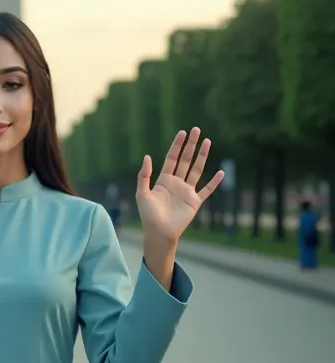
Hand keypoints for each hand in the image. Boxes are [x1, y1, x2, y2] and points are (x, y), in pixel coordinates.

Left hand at [136, 127, 223, 243]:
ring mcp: (187, 191)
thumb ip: (143, 175)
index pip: (172, 158)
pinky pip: (207, 190)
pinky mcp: (195, 202)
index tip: (182, 132)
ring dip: (202, 156)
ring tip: (207, 142)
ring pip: (196, 170)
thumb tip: (147, 156)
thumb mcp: (142, 193)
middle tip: (196, 130)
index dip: (177, 145)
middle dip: (190, 145)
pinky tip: (220, 172)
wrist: (159, 232)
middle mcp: (177, 183)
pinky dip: (214, 182)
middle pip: (185, 160)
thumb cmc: (148, 214)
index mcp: (164, 179)